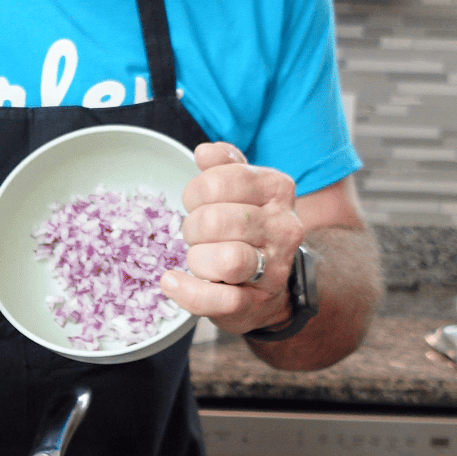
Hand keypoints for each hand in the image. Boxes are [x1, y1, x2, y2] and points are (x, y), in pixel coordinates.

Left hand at [160, 143, 301, 334]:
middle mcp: (283, 226)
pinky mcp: (257, 303)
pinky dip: (188, 292)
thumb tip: (204, 152)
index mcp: (277, 189)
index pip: (220, 181)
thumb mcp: (242, 190)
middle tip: (197, 235)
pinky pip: (220, 300)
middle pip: (215, 220)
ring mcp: (274, 267)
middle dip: (192, 228)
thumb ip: (224, 166)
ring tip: (198, 258)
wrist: (273, 284)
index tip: (197, 204)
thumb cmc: (248, 230)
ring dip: (196, 259)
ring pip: (226, 260)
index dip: (196, 193)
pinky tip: (173, 282)